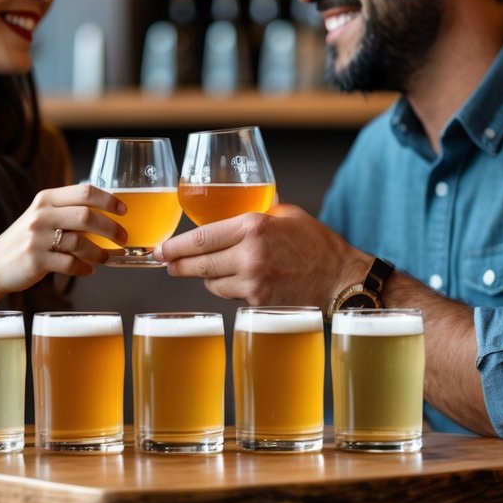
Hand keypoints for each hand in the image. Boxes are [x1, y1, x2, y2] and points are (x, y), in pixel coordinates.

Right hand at [0, 183, 127, 308]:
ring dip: (99, 252)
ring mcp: (37, 238)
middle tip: (123, 237)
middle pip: (86, 216)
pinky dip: (83, 268)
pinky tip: (87, 270)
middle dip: (111, 228)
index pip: (84, 191)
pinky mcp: (35, 260)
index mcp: (46, 198)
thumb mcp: (42, 216)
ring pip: (80, 242)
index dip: (108, 200)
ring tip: (106, 258)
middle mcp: (41, 215)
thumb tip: (106, 211)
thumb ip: (67, 210)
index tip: (124, 210)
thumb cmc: (26, 240)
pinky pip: (69, 264)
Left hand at [155, 203, 365, 306]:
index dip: (175, 246)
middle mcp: (249, 254)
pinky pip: (229, 295)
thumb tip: (245, 200)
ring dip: (205, 277)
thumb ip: (261, 210)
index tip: (161, 249)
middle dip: (178, 264)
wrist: (341, 280)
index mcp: (253, 226)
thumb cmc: (318, 244)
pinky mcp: (258, 302)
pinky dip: (227, 288)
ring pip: (211, 282)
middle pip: (199, 263)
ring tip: (203, 270)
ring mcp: (253, 281)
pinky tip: (234, 281)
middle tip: (167, 264)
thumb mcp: (288, 215)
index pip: (201, 238)